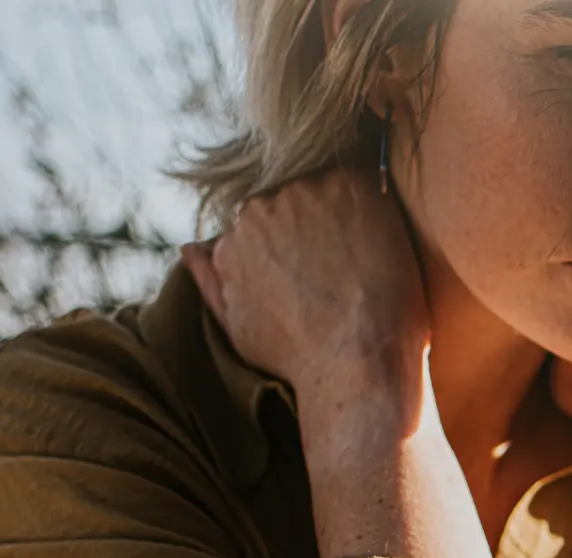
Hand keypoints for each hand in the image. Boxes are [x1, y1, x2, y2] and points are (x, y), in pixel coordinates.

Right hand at [181, 168, 431, 421]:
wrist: (355, 364)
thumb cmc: (299, 359)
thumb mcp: (240, 329)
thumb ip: (211, 283)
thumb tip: (189, 249)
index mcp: (230, 243)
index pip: (263, 226)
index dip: (298, 248)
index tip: (320, 273)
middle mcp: (256, 211)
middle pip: (290, 202)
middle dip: (315, 225)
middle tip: (346, 265)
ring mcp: (300, 194)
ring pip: (323, 188)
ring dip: (343, 212)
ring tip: (365, 259)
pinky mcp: (345, 186)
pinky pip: (360, 179)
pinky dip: (373, 204)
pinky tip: (382, 242)